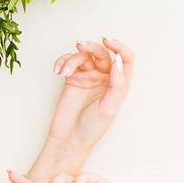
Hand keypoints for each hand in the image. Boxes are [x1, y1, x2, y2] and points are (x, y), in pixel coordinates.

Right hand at [37, 37, 134, 170]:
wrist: (69, 140)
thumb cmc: (92, 128)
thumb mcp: (109, 108)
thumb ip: (117, 84)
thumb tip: (119, 61)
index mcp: (118, 84)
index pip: (125, 58)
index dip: (119, 47)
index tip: (108, 42)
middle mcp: (105, 78)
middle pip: (102, 53)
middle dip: (91, 47)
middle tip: (80, 46)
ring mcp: (88, 77)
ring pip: (84, 56)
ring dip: (72, 59)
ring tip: (64, 71)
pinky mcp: (72, 79)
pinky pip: (69, 62)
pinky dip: (63, 62)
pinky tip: (58, 71)